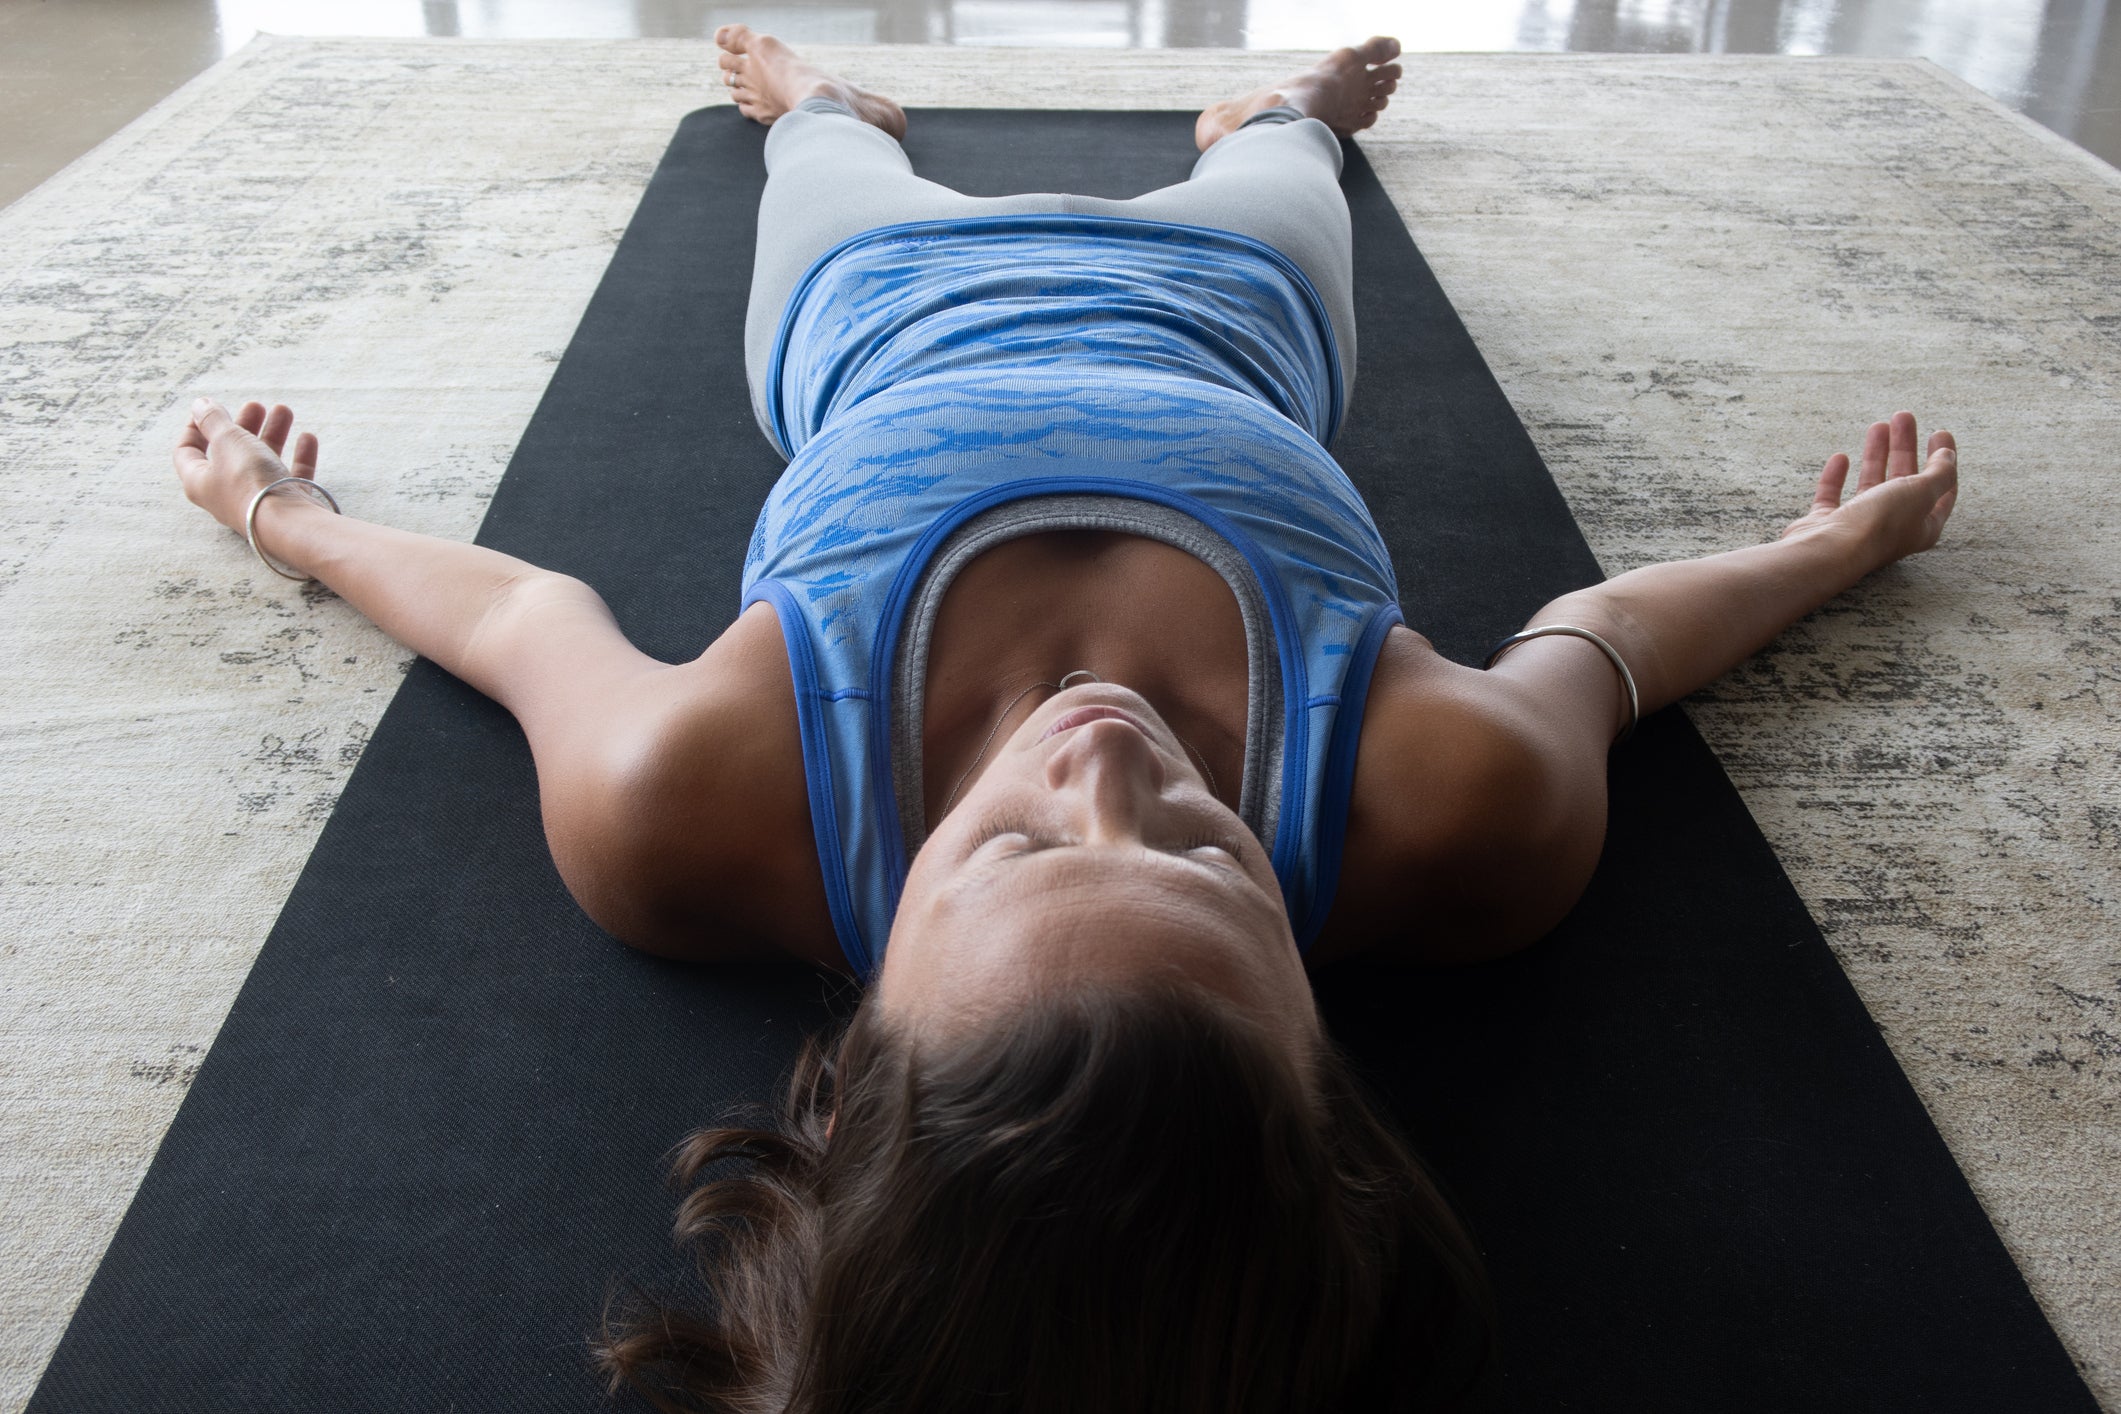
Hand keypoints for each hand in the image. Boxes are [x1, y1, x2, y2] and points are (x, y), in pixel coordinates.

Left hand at [173, 398, 321, 530]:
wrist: (287, 523)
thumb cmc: (249, 482)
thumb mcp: (227, 440)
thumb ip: (213, 419)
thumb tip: (199, 403)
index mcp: (200, 480)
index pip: (187, 451)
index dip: (194, 427)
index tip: (210, 408)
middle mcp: (225, 493)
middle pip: (230, 453)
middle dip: (243, 425)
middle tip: (256, 406)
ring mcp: (258, 501)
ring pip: (263, 462)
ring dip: (272, 434)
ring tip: (284, 410)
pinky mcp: (286, 506)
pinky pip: (291, 476)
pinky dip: (298, 455)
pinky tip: (307, 438)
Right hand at [1780, 411, 1957, 570]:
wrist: (1828, 551)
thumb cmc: (1879, 524)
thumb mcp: (1920, 492)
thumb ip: (1939, 473)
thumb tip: (1948, 456)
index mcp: (1923, 524)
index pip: (1941, 488)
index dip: (1944, 459)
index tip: (1939, 433)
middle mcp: (1893, 527)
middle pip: (1905, 480)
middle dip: (1906, 447)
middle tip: (1903, 417)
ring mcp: (1858, 526)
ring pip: (1871, 484)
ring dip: (1876, 454)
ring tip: (1878, 426)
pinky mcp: (1827, 523)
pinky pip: (1833, 495)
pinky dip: (1836, 476)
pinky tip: (1841, 458)